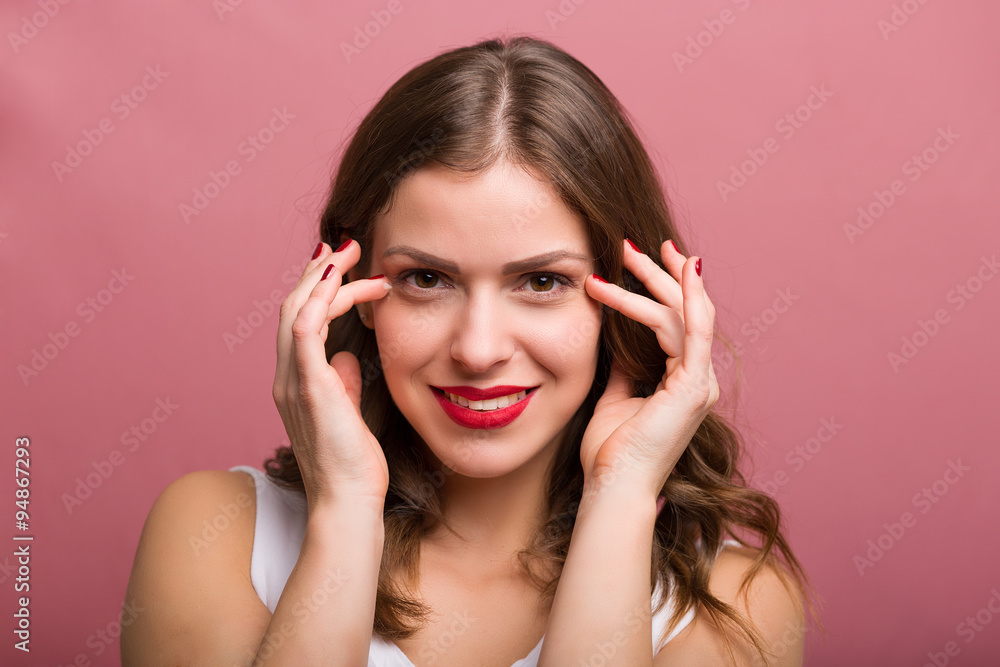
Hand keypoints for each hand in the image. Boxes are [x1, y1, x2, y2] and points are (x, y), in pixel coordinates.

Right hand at [273, 239, 391, 506]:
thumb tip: (347, 358)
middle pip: (292, 307)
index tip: (342, 265)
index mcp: (295, 383)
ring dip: (323, 277)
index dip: (316, 289)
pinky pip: (305, 330)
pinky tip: (342, 278)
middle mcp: (286, 378)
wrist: (348, 503)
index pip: (298, 322)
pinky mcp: (309, 387)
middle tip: (348, 245)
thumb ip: (343, 383)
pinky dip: (321, 298)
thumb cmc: (353, 467)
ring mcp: (293, 382)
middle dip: (319, 271)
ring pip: (295, 311)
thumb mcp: (348, 414)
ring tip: (350, 253)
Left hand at [578, 239, 718, 500]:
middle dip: (661, 273)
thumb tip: (619, 342)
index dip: (667, 287)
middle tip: (632, 244)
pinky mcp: (691, 387)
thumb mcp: (617, 398)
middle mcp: (698, 379)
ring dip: (656, 279)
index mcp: (683, 382)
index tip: (647, 258)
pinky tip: (675, 270)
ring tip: (626, 253)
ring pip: (684, 313)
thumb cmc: (612, 452)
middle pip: (685, 311)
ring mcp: (699, 383)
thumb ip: (626, 368)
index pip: (680, 323)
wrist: (614, 487)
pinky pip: (692, 331)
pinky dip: (686, 297)